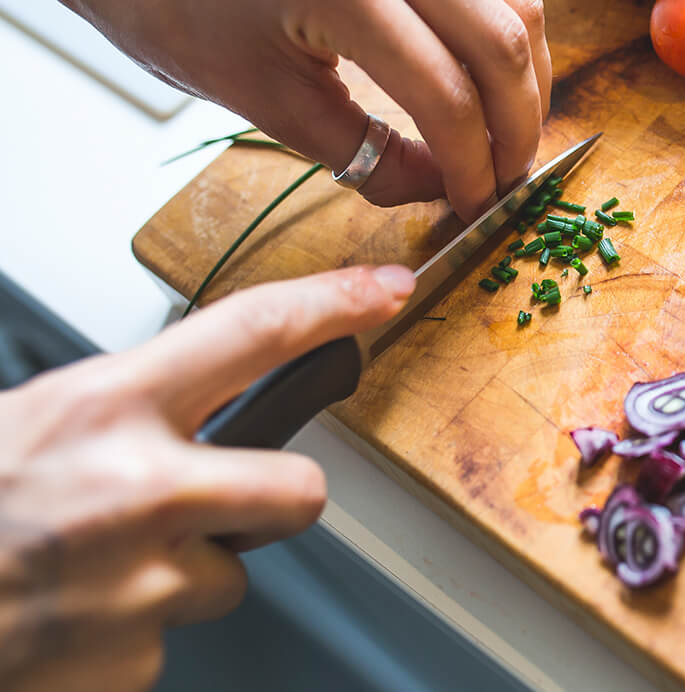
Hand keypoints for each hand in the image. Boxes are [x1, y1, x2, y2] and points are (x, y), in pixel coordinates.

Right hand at [0, 265, 413, 691]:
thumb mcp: (31, 421)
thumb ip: (120, 412)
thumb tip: (188, 404)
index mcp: (106, 408)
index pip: (250, 332)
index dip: (331, 306)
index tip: (385, 292)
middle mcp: (141, 490)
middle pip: (297, 492)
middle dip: (275, 502)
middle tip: (219, 506)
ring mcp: (144, 583)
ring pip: (223, 578)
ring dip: (173, 577)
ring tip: (87, 570)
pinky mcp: (135, 657)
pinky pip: (165, 640)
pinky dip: (125, 634)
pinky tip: (68, 617)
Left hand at [104, 0, 552, 219]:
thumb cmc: (167, 3)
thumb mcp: (261, 99)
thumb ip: (363, 153)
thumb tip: (440, 190)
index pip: (442, 88)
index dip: (473, 161)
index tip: (477, 204)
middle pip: (499, 38)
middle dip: (517, 124)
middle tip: (508, 179)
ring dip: (524, 78)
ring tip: (507, 136)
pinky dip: (499, 34)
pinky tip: (489, 81)